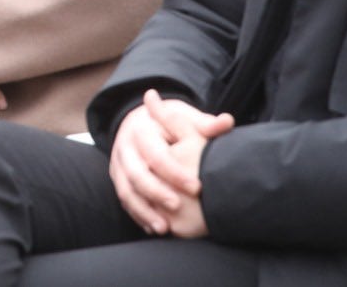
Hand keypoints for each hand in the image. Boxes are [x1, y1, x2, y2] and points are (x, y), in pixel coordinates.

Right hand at [108, 90, 232, 234]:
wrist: (140, 123)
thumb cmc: (169, 122)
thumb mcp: (184, 117)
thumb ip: (204, 124)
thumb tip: (227, 122)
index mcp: (141, 130)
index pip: (156, 154)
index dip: (175, 173)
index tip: (197, 188)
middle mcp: (125, 148)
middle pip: (137, 174)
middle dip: (156, 193)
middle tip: (177, 206)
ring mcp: (119, 166)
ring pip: (127, 192)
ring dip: (144, 211)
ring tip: (163, 228)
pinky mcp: (118, 180)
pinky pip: (125, 202)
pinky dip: (139, 216)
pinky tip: (155, 228)